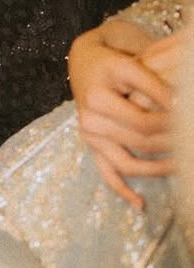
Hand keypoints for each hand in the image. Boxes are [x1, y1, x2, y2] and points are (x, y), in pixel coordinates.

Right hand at [68, 18, 177, 207]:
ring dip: (158, 168)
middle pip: (139, 142)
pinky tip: (141, 204)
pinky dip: (123, 191)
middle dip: (171, 144)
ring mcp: (90, 136)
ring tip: (182, 165)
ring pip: (127, 162)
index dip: (172, 123)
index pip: (143, 119)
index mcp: (98, 98)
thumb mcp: (130, 66)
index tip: (188, 116)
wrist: (84, 64)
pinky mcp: (92, 147)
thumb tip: (179, 106)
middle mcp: (90, 119)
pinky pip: (107, 174)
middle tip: (189, 140)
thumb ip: (154, 85)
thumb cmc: (111, 63)